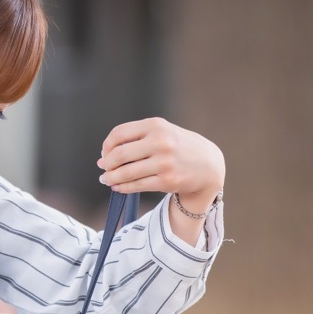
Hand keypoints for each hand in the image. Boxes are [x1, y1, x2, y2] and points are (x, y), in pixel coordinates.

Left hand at [97, 118, 224, 205]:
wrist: (208, 164)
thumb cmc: (178, 147)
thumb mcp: (162, 132)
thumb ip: (136, 138)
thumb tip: (105, 156)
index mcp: (156, 126)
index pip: (119, 134)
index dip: (107, 145)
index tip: (105, 153)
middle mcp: (160, 142)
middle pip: (119, 154)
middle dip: (107, 164)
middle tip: (103, 169)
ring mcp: (164, 163)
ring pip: (126, 173)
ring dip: (111, 178)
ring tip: (106, 180)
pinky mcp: (167, 181)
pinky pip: (137, 186)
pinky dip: (123, 187)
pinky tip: (118, 187)